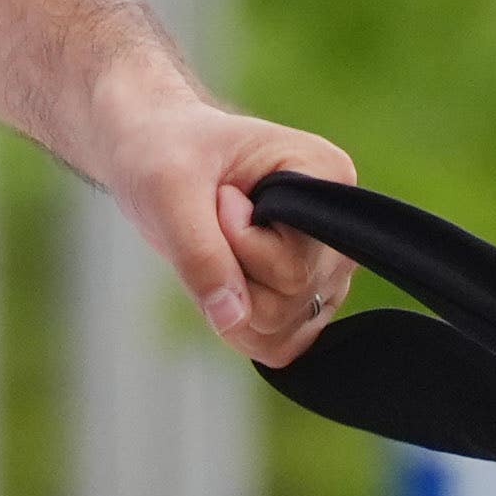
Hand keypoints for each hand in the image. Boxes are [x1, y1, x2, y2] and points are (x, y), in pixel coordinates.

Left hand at [92, 83, 355, 363]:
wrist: (156, 152)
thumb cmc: (165, 152)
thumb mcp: (168, 190)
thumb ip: (200, 254)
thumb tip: (232, 321)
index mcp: (328, 176)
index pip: (299, 256)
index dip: (243, 244)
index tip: (221, 198)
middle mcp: (339, 225)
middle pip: (294, 294)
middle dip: (231, 271)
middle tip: (210, 218)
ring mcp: (326, 266)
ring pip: (287, 327)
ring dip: (232, 304)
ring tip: (215, 245)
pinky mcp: (305, 296)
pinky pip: (280, 344)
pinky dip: (240, 330)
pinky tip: (220, 285)